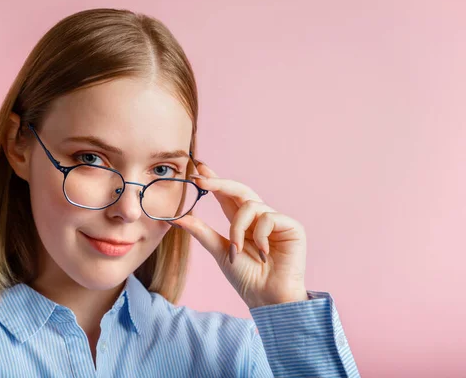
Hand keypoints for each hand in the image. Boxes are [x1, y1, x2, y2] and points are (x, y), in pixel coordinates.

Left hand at [169, 162, 308, 307]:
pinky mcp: (291, 226)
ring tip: (236, 250)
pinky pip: (268, 217)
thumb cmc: (246, 278)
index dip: (213, 180)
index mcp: (242, 222)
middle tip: (200, 178)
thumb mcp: (218, 250)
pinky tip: (263, 253)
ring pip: (249, 205)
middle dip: (219, 182)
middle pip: (239, 190)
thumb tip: (174, 217)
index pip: (226, 195)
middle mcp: (258, 218)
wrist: (267, 299)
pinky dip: (259, 235)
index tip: (198, 167)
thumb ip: (200, 231)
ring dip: (238, 228)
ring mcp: (276, 221)